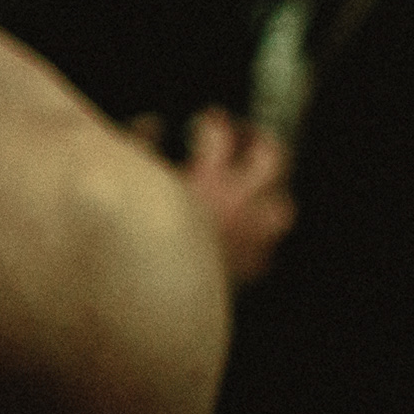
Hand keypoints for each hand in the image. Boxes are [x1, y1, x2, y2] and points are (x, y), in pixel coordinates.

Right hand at [153, 106, 295, 285]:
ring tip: (263, 187)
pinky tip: (250, 238)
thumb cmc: (137, 237)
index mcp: (207, 179)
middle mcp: (235, 203)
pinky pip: (266, 252)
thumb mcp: (132, 183)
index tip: (211, 120)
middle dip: (262, 142)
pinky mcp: (247, 267)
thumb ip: (140, 149)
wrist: (148, 294)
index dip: (214, 122)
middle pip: (269, 160)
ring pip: (281, 207)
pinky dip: (260, 242)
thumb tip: (150, 126)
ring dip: (273, 195)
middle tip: (251, 136)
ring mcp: (247, 236)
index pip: (220, 134)